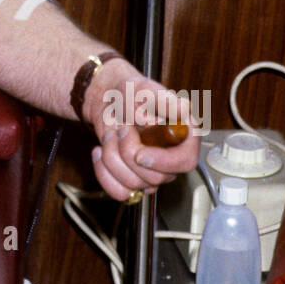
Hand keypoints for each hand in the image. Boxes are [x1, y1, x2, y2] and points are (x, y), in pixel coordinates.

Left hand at [83, 57, 200, 201]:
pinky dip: (103, 173)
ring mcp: (151, 172)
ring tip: (111, 134)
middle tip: (121, 129)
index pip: (185, 161)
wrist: (109, 101)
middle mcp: (170, 158)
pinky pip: (120, 192)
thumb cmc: (131, 93)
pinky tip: (99, 152)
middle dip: (128, 153)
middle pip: (155, 178)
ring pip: (134, 186)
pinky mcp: (132, 180)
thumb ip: (165, 100)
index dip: (164, 162)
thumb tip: (184, 108)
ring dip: (112, 158)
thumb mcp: (147, 90)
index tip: (141, 154)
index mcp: (183, 136)